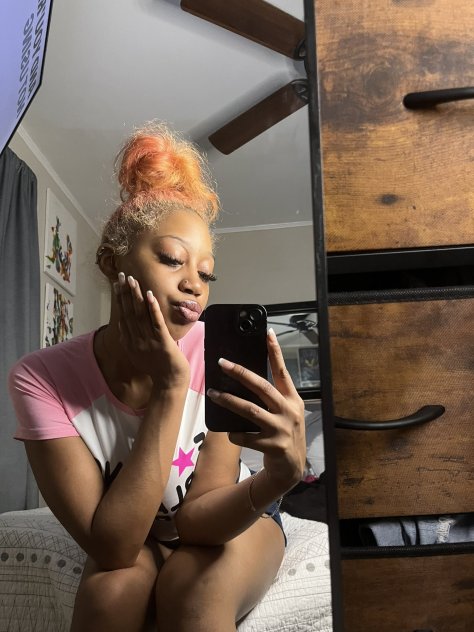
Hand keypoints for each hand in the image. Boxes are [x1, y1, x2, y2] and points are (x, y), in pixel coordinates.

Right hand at [114, 272, 189, 389]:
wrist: (169, 382)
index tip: (117, 284)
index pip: (122, 316)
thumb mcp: (137, 353)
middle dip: (125, 293)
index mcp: (129, 342)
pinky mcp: (163, 342)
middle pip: (129, 312)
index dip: (120, 299)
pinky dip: (153, 309)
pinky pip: (156, 323)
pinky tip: (150, 296)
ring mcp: (149, 341)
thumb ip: (129, 339)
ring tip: (133, 281)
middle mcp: (136, 340)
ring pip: (140, 315)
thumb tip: (121, 324)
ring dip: (136, 296)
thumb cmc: (156, 367)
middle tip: (122, 276)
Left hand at [207, 329, 305, 494]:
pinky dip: (234, 433)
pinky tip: (228, 432)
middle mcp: (288, 411)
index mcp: (292, 399)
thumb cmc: (284, 434)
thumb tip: (244, 379)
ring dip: (229, 401)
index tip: (267, 332)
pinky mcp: (273, 446)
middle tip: (222, 363)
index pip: (282, 371)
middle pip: (262, 387)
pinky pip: (245, 436)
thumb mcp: (285, 413)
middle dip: (240, 373)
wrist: (291, 469)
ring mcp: (281, 429)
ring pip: (250, 410)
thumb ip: (273, 398)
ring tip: (213, 393)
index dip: (275, 352)